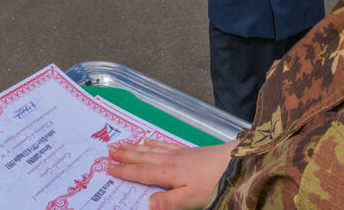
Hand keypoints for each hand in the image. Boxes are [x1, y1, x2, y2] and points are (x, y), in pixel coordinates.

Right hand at [108, 139, 236, 209]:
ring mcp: (177, 153)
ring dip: (134, 147)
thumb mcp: (191, 199)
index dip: (124, 171)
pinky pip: (164, 144)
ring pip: (150, 149)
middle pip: (142, 156)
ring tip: (122, 142)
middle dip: (125, 154)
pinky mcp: (187, 150)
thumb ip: (168, 202)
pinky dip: (153, 142)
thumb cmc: (213, 183)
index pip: (140, 172)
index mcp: (166, 173)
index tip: (108, 167)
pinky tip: (149, 140)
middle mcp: (168, 160)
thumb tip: (146, 203)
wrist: (235, 161)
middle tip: (109, 149)